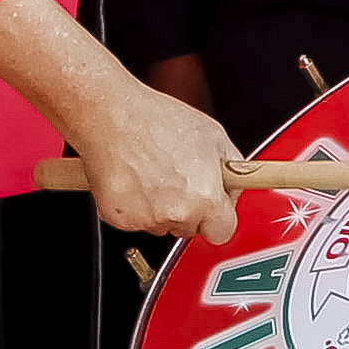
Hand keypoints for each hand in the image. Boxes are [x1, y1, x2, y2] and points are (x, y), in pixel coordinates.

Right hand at [70, 64, 243, 241]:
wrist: (113, 116)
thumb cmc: (157, 120)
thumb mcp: (214, 136)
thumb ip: (232, 169)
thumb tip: (235, 185)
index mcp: (204, 196)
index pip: (223, 231)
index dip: (219, 216)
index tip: (215, 206)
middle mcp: (176, 213)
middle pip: (191, 228)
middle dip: (190, 208)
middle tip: (179, 177)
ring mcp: (146, 218)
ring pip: (163, 224)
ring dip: (162, 206)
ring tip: (155, 171)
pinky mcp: (119, 219)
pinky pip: (136, 220)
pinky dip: (137, 204)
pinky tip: (137, 178)